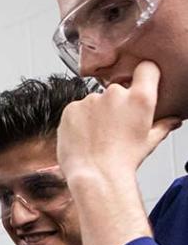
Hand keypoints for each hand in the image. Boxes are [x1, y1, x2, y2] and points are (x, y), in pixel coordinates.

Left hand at [57, 61, 181, 186]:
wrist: (95, 175)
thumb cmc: (122, 161)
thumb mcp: (148, 142)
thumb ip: (161, 125)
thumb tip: (172, 120)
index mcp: (140, 98)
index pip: (146, 68)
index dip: (143, 75)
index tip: (139, 83)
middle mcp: (115, 93)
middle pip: (116, 89)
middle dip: (115, 104)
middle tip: (113, 126)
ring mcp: (91, 100)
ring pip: (94, 101)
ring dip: (95, 113)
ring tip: (96, 136)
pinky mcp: (71, 108)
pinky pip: (76, 110)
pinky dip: (78, 120)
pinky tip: (83, 136)